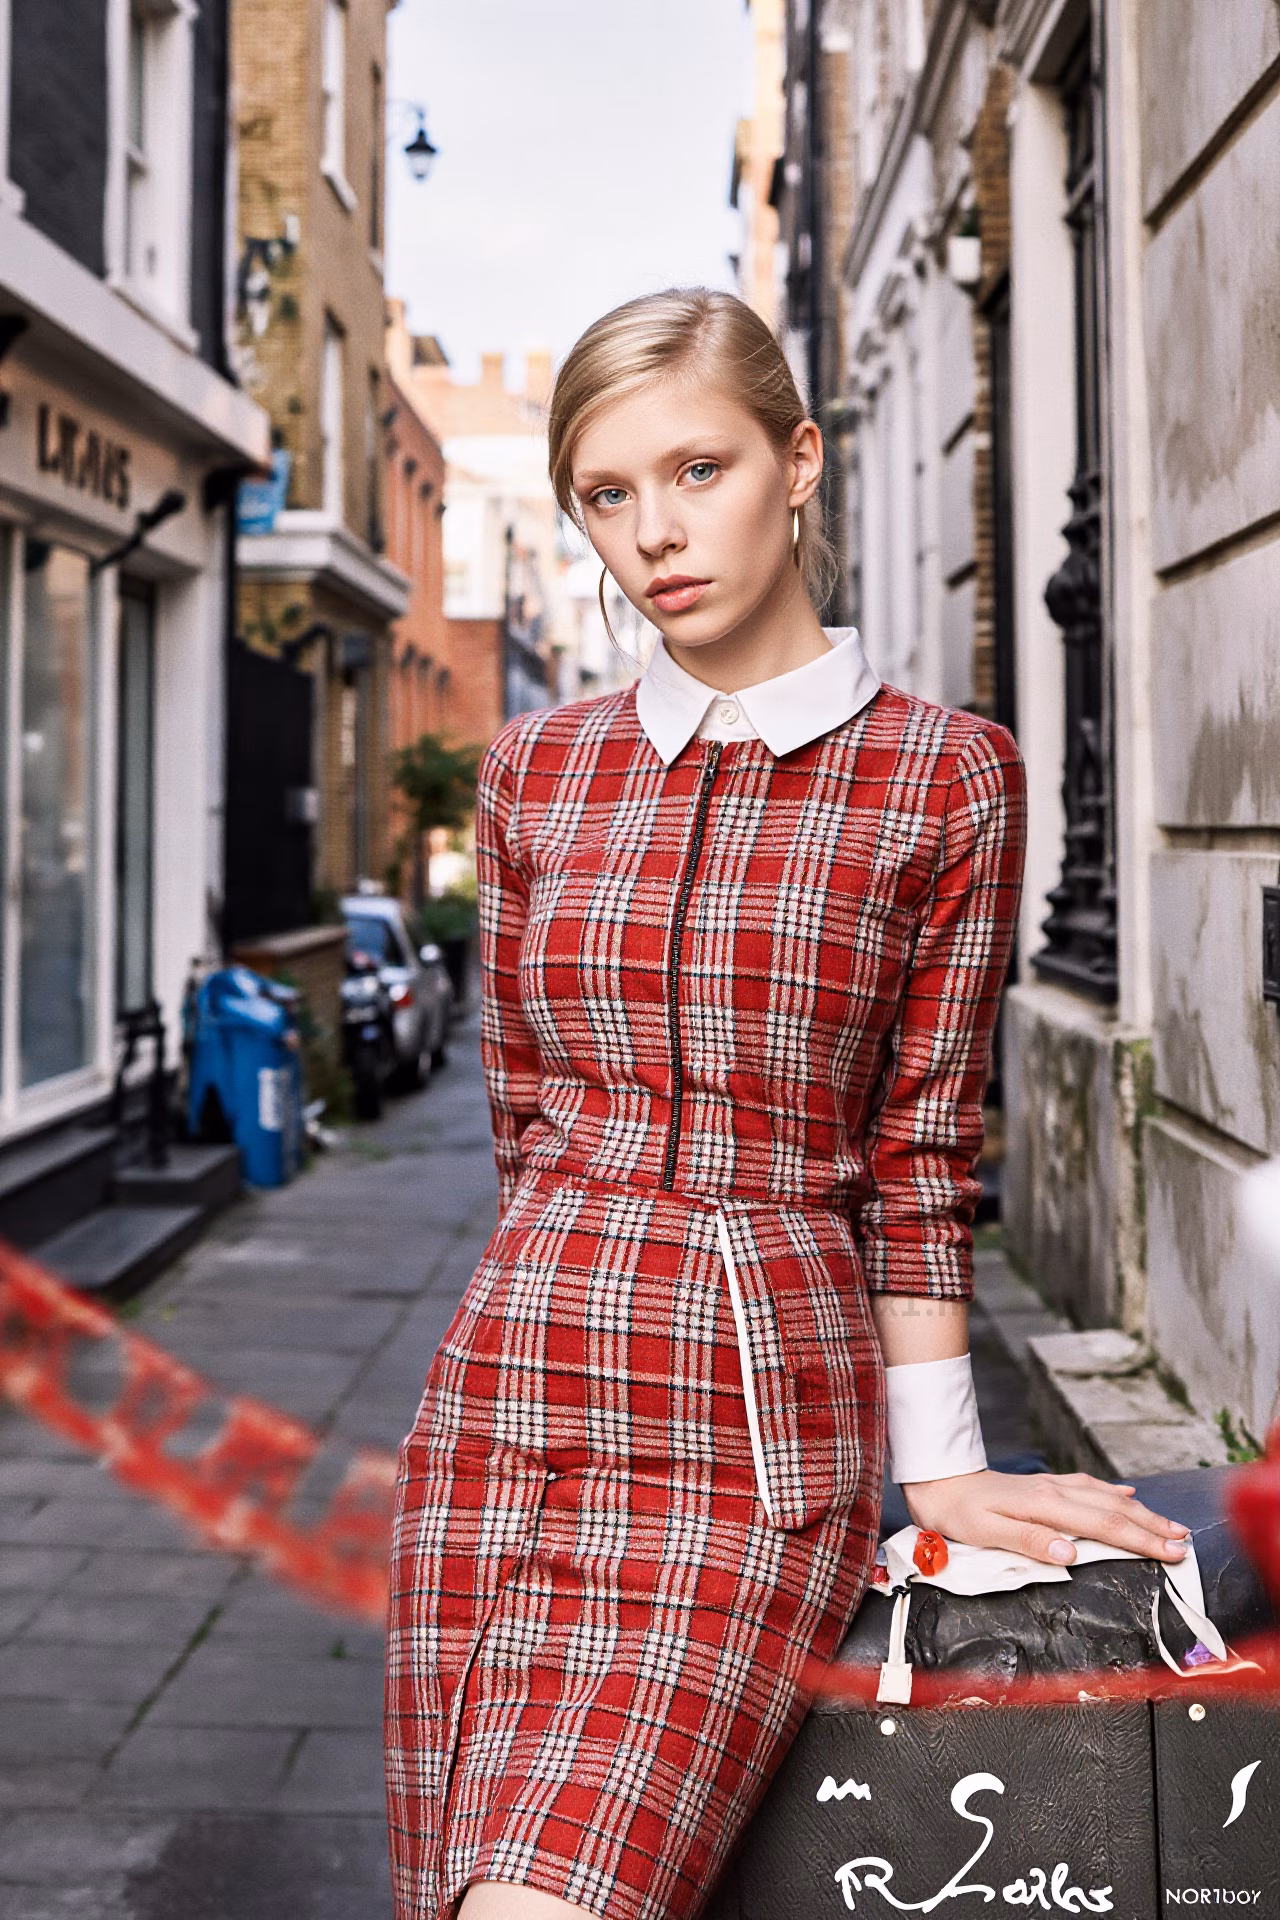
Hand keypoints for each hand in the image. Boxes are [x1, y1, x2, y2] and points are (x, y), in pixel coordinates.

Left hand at [901, 1468, 1190, 1567]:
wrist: (938, 1481)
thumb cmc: (958, 1513)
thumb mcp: (985, 1532)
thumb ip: (1029, 1541)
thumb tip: (1069, 1552)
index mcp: (1046, 1506)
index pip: (1105, 1526)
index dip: (1142, 1541)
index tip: (1172, 1553)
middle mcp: (1055, 1492)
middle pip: (1115, 1510)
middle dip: (1153, 1527)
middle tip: (1185, 1543)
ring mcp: (1052, 1486)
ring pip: (1107, 1497)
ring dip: (1141, 1512)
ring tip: (1169, 1525)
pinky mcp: (1044, 1485)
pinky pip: (1088, 1486)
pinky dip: (1112, 1492)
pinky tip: (1126, 1494)